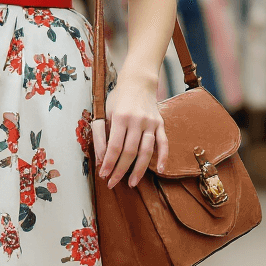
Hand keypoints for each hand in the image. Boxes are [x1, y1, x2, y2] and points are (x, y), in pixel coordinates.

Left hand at [91, 73, 167, 188]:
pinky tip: (159, 170)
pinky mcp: (160, 123)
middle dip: (120, 170)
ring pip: (146, 151)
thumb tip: (101, 159)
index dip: (109, 163)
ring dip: (139, 169)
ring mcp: (151, 122)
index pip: (115, 146)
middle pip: (129, 152)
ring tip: (132, 183)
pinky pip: (163, 142)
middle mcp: (137, 120)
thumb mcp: (105, 112)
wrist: (138, 81)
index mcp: (120, 117)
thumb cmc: (118, 98)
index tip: (103, 175)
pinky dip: (163, 156)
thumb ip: (101, 135)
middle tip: (113, 183)